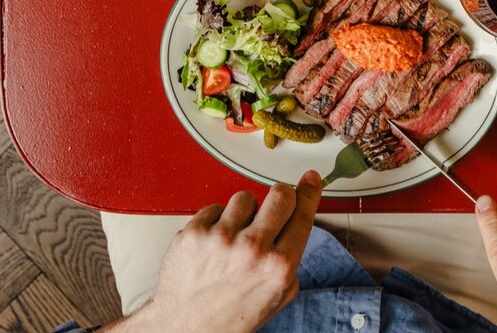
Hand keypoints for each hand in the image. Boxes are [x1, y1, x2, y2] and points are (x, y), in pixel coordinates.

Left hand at [104, 170, 321, 332]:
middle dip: (281, 196)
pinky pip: (215, 208)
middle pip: (280, 194)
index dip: (309, 192)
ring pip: (245, 197)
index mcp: (277, 267)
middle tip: (275, 205)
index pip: (303, 215)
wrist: (185, 327)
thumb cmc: (231, 315)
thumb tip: (298, 218)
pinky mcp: (194, 232)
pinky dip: (216, 222)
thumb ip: (289, 259)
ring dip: (243, 213)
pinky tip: (214, 244)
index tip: (310, 179)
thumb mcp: (277, 295)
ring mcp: (221, 239)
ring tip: (235, 237)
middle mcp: (252, 250)